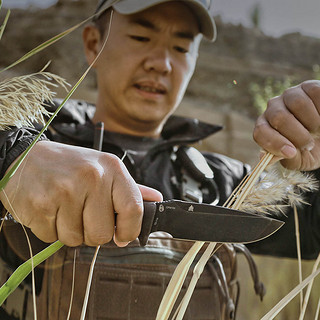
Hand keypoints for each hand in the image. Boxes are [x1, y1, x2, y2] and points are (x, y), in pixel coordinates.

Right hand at [0, 141, 162, 246]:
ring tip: (64, 208)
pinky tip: (49, 209)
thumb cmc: (69, 166)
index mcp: (111, 168)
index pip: (134, 209)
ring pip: (76, 239)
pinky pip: (53, 238)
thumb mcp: (103, 168)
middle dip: (92, 232)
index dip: (130, 230)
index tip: (122, 237)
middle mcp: (91, 178)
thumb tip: (155, 200)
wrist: (26, 158)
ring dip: (70, 231)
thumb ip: (130, 188)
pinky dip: (51, 230)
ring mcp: (65, 191)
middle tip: (82, 214)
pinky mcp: (41, 205)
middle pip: (102, 234)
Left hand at [253, 80, 319, 170]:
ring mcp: (289, 96)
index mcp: (265, 127)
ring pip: (297, 103)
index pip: (260, 132)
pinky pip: (315, 93)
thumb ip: (283, 158)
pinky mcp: (307, 86)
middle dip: (297, 135)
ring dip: (312, 122)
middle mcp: (273, 109)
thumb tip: (263, 156)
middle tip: (309, 144)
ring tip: (317, 129)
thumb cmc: (310, 149)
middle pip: (278, 117)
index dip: (274, 143)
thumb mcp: (298, 160)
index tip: (291, 153)